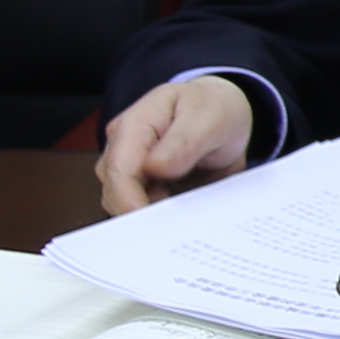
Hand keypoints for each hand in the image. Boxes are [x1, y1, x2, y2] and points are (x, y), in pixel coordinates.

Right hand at [94, 74, 256, 214]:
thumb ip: (184, 141)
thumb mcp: (210, 117)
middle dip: (139, 213)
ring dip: (152, 217)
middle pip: (115, 192)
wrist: (224, 109)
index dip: (128, 199)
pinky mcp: (145, 187)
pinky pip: (145, 209)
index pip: (118, 168)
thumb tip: (155, 168)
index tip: (149, 221)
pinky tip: (182, 220)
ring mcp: (132, 169)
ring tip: (184, 219)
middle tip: (173, 231)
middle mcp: (124, 149)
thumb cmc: (213, 107)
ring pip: (126, 205)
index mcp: (135, 125)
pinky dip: (162, 218)